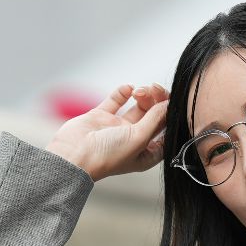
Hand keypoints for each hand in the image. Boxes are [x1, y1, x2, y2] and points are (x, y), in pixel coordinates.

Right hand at [47, 83, 169, 181]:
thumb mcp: (138, 139)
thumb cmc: (107, 156)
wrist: (72, 156)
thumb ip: (155, 120)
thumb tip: (169, 104)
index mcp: (146, 153)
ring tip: (139, 91)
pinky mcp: (101, 117)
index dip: (171, 116)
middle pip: (154, 116)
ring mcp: (117, 128)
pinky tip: (128, 88)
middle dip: (157, 101)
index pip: (166, 132)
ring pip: (138, 107)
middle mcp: (134, 141)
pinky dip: (123, 92)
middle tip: (154, 90)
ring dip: (142, 95)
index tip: (173, 102)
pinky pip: (116, 101)